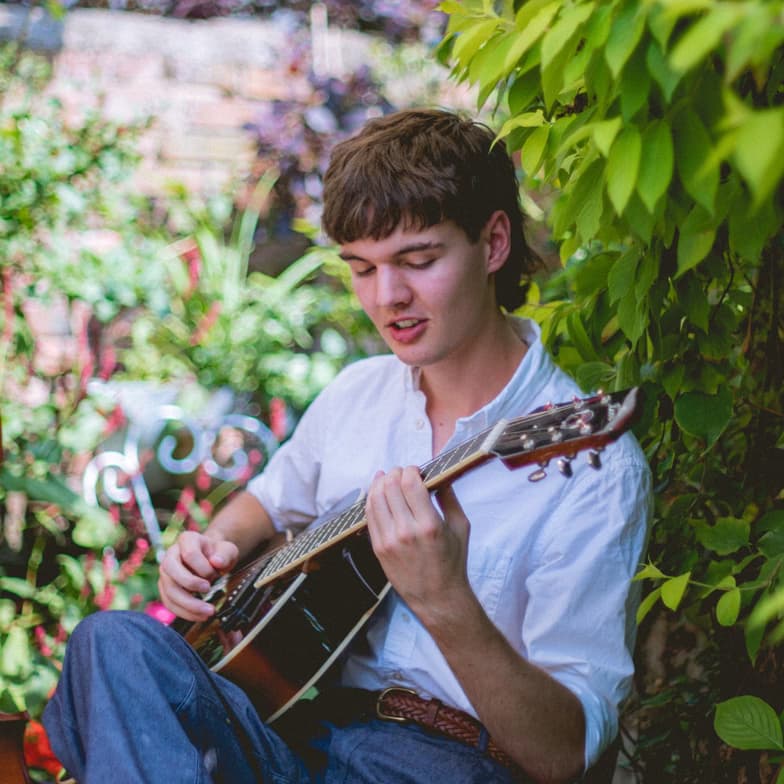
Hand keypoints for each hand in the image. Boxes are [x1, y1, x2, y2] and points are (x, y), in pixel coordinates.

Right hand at [158, 531, 238, 620]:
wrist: (213, 560)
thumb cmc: (218, 554)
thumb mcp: (228, 550)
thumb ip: (225, 554)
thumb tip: (216, 562)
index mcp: (187, 540)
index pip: (189, 553)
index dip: (202, 567)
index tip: (215, 574)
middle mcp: (171, 554)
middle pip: (171, 571)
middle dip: (190, 585)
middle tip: (209, 591)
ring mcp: (166, 572)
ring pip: (169, 590)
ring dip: (188, 604)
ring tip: (208, 612)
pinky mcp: (165, 588)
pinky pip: (170, 603)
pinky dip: (184, 612)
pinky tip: (199, 616)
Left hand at [365, 466, 471, 625]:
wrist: (437, 597)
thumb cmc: (452, 562)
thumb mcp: (461, 527)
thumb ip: (450, 498)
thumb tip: (439, 475)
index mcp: (429, 525)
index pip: (410, 485)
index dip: (410, 471)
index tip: (415, 470)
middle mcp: (406, 532)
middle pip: (390, 488)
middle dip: (395, 473)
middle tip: (401, 472)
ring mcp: (389, 541)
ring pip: (375, 499)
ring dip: (380, 483)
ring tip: (387, 478)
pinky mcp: (378, 548)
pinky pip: (369, 515)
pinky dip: (372, 499)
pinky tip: (378, 493)